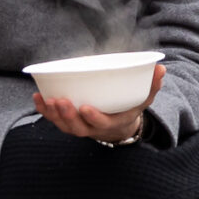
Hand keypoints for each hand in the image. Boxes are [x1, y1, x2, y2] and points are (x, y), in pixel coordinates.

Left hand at [35, 63, 163, 142]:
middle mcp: (93, 129)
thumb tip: (161, 69)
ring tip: (47, 99)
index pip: (101, 124)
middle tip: (61, 100)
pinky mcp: (69, 122)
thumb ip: (151, 86)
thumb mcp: (143, 98)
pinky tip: (37, 97)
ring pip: (64, 126)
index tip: (85, 107)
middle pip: (78, 128)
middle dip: (67, 116)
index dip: (93, 118)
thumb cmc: (129, 108)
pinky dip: (44, 111)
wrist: (118, 126)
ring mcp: (79, 127)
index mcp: (112, 123)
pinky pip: (54, 120)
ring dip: (53, 114)